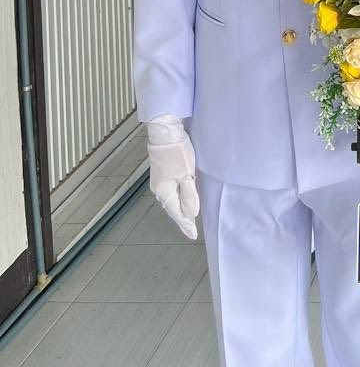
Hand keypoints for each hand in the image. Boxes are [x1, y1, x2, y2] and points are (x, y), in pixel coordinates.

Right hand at [146, 115, 199, 239]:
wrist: (164, 132)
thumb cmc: (176, 152)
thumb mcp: (186, 174)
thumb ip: (189, 195)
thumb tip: (191, 214)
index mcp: (164, 191)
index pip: (176, 212)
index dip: (185, 224)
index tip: (193, 234)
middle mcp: (159, 188)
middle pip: (172, 207)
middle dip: (181, 218)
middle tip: (190, 229)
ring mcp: (159, 180)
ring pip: (170, 199)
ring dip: (179, 208)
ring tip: (187, 217)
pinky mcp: (162, 172)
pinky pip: (170, 190)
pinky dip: (177, 198)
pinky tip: (181, 198)